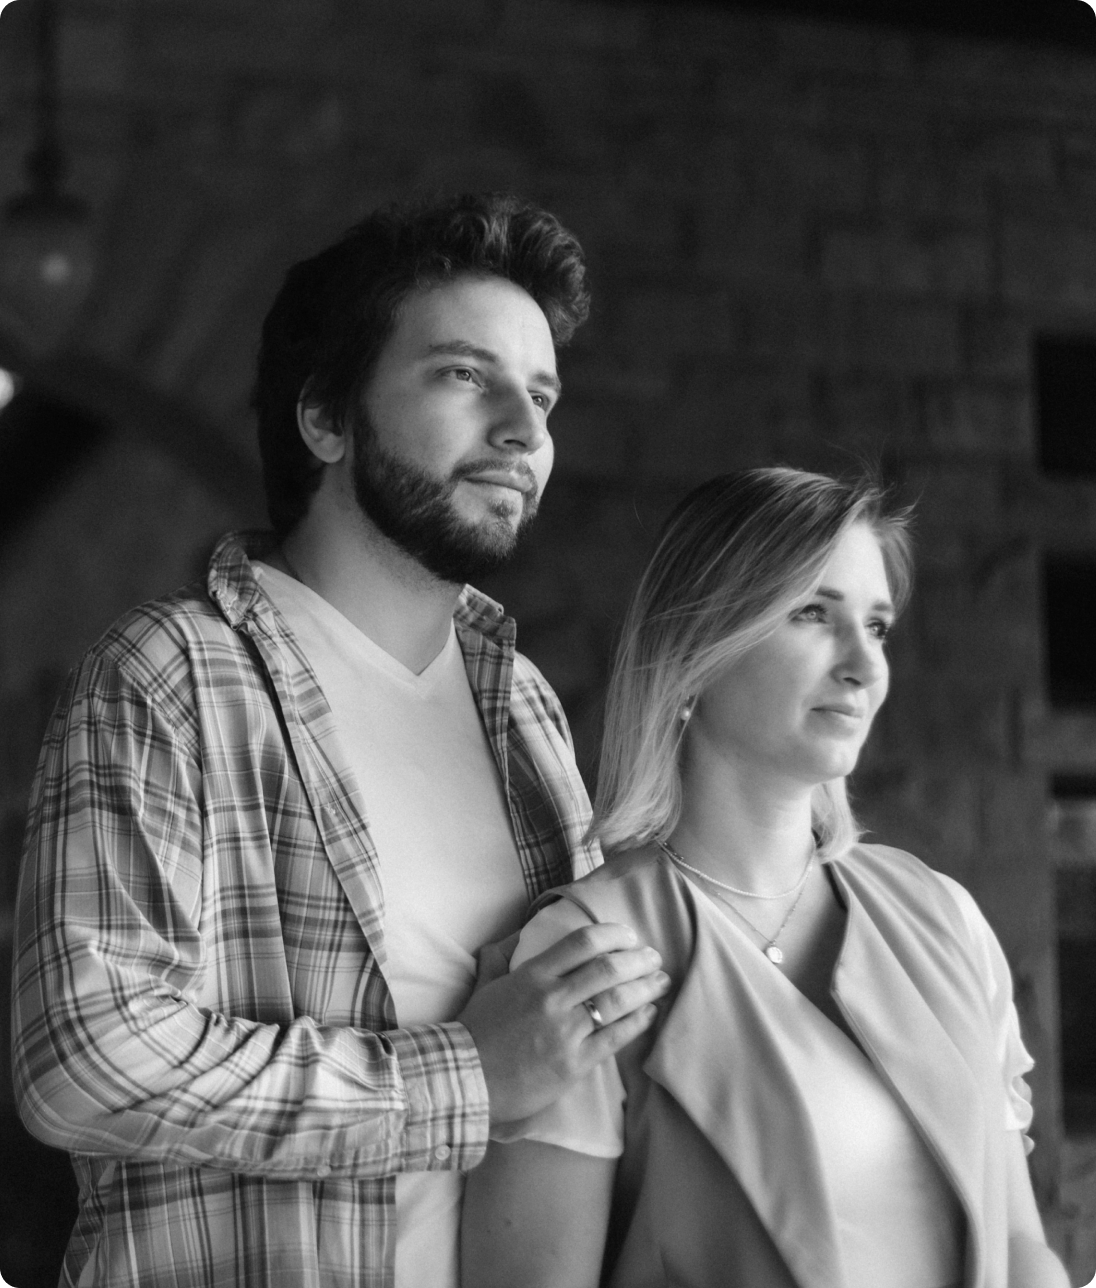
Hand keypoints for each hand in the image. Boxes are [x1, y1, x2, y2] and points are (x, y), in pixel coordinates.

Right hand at [457, 922, 669, 1124]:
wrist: (465, 1079)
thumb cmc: (474, 1032)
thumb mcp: (485, 985)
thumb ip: (499, 958)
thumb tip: (509, 938)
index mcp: (533, 976)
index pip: (581, 943)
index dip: (611, 934)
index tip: (628, 935)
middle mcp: (553, 998)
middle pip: (607, 969)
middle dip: (637, 960)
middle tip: (653, 957)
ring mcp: (565, 1031)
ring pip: (616, 1002)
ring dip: (645, 988)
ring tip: (661, 981)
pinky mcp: (574, 1063)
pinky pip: (614, 1037)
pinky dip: (637, 1022)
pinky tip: (649, 1013)